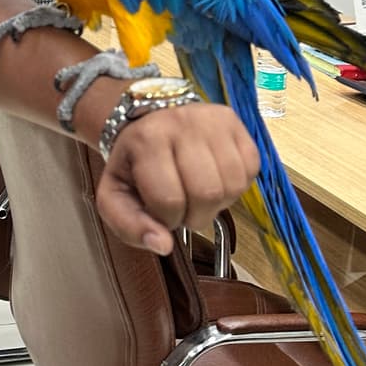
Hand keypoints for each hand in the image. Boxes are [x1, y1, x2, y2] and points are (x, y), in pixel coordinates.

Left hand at [97, 102, 258, 252]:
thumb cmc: (134, 163)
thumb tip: (163, 246)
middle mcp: (182, 123)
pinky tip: (216, 179)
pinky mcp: (235, 122)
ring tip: (199, 193)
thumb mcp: (115, 196)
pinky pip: (251, 168)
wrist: (148, 121)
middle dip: (196, 216)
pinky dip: (236, 185)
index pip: (169, 200)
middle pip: (207, 193)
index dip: (168, 219)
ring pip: (233, 184)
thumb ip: (130, 226)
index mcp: (146, 140)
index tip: (161, 211)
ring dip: (218, 203)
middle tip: (183, 208)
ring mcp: (213, 120)